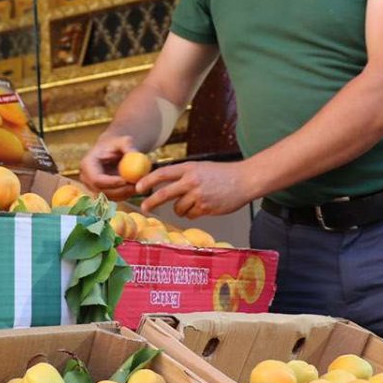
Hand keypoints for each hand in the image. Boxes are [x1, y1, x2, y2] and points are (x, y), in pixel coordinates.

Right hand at [79, 135, 138, 200]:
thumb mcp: (124, 141)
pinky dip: (125, 195)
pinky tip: (135, 187)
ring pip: (109, 197)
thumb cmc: (118, 145)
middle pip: (102, 191)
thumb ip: (128, 146)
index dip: (111, 183)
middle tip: (136, 186)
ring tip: (138, 185)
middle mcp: (86, 178)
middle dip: (120, 191)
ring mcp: (92, 187)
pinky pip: (113, 198)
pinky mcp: (101, 193)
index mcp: (87, 164)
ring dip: (125, 194)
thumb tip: (134, 154)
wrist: (114, 151)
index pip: (96, 179)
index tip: (126, 181)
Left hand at [137, 161, 257, 218]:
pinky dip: (193, 213)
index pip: (162, 173)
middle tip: (144, 207)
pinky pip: (191, 215)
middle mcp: (191, 181)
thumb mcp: (201, 168)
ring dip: (181, 209)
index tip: (138, 187)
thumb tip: (164, 183)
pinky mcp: (206, 208)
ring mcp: (198, 195)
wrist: (244, 180)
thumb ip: (184, 175)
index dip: (148, 181)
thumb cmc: (222, 174)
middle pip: (164, 193)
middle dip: (151, 202)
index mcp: (189, 168)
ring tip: (194, 202)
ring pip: (178, 208)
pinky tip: (204, 206)